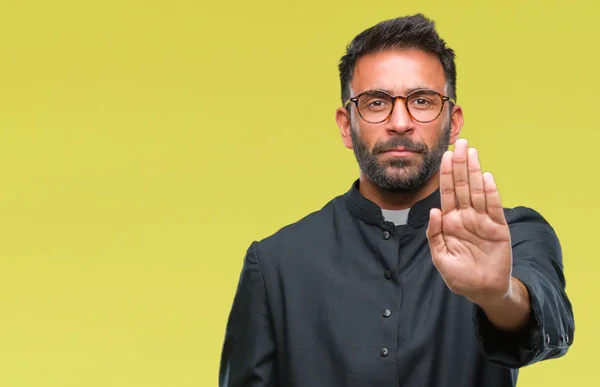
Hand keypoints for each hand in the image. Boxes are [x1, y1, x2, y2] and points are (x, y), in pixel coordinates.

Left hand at [426, 138, 512, 304]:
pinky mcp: (498, 229)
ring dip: (474, 171)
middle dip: (460, 164)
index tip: (444, 155)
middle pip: (462, 185)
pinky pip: (493, 207)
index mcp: (450, 222)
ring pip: (477, 191)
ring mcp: (482, 221)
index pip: (446, 192)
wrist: (482, 291)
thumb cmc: (459, 275)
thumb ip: (434, 234)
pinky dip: (490, 192)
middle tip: (460, 143)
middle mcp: (466, 217)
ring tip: (472, 152)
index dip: (445, 174)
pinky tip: (485, 177)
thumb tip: (434, 210)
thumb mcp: (440, 257)